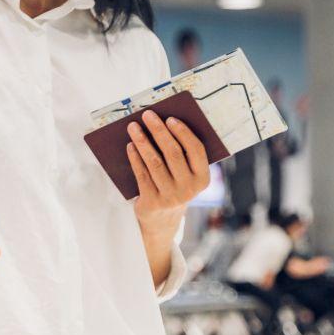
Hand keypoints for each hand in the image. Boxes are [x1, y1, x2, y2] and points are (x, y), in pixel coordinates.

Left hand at [126, 110, 209, 234]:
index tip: (170, 118)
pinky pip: (142, 175)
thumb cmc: (175, 185)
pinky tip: (130, 145)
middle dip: (159, 131)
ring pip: (155, 162)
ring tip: (133, 127)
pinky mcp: (152, 202)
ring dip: (143, 142)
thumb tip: (165, 123)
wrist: (163, 219)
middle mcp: (188, 189)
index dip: (183, 133)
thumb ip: (184, 154)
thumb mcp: (186, 175)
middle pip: (173, 153)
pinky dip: (135, 158)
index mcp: (202, 179)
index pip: (196, 150)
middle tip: (148, 115)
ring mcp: (170, 197)